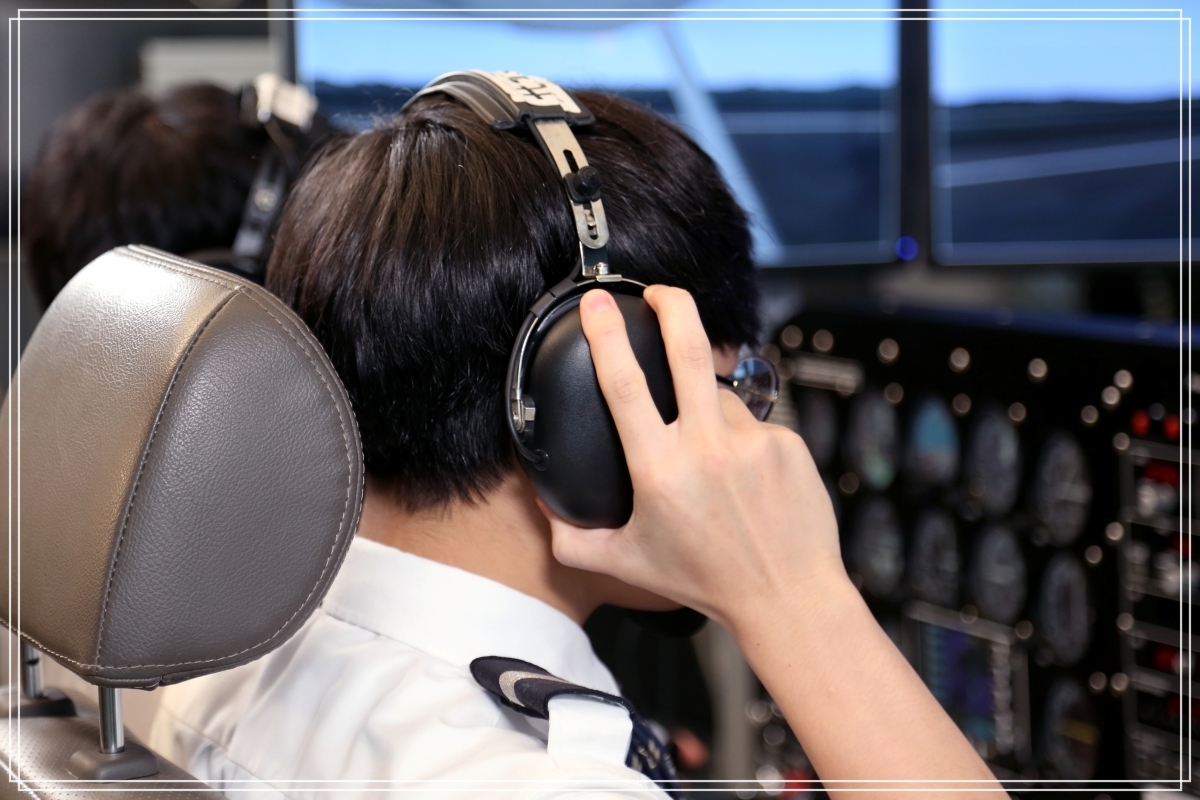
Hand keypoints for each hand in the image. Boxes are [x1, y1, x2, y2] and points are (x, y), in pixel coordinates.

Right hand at [545, 286, 846, 634]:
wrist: (787, 596)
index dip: (607, 334)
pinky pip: (754, 422)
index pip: (624, 384)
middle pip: (688, 347)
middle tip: (658, 292)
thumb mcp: (627, 564)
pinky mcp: (787, 442)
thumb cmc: (704, 580)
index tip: (596, 304)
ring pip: (720, 398)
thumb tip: (544, 510)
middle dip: (671, 304)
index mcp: (659, 469)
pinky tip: (745, 481)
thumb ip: (573, 539)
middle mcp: (706, 446)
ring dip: (709, 413)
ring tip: (713, 466)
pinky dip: (741, 440)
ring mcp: (751, 440)